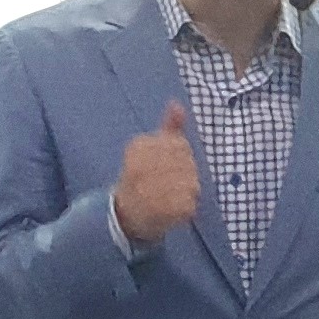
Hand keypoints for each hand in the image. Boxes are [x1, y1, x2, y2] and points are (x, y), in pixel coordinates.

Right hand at [116, 104, 200, 246]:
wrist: (125, 215)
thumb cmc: (142, 176)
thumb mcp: (152, 146)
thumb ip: (168, 126)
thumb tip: (177, 103)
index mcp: (138, 147)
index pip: (180, 144)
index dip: (180, 156)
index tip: (165, 166)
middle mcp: (142, 167)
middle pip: (189, 162)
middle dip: (185, 173)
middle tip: (169, 183)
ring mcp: (153, 190)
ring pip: (193, 182)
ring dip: (188, 191)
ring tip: (170, 196)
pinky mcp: (164, 210)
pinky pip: (191, 204)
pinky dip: (187, 208)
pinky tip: (173, 209)